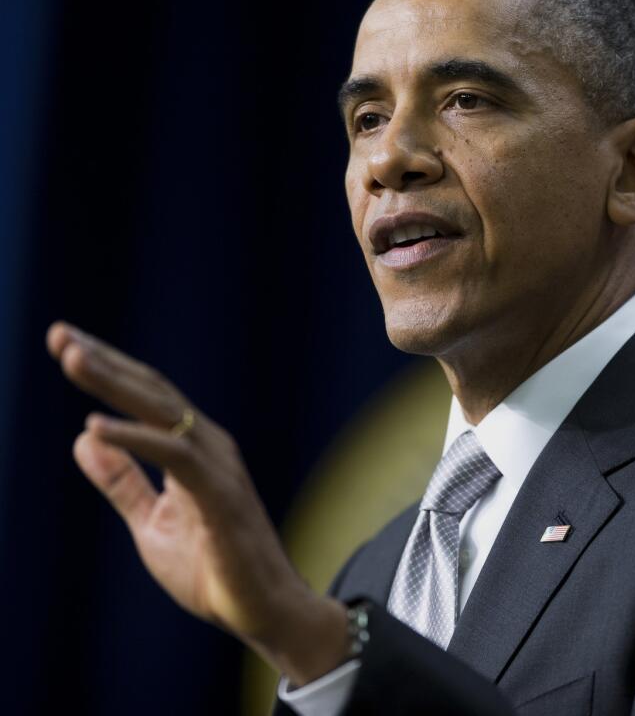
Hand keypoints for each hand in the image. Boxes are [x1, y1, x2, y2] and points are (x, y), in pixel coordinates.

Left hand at [47, 320, 349, 684]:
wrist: (264, 609)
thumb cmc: (215, 568)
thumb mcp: (152, 523)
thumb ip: (122, 482)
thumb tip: (84, 439)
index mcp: (194, 449)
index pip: (147, 398)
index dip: (108, 369)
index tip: (65, 342)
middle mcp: (208, 446)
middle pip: (152, 391)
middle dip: (105, 361)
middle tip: (60, 335)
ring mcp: (218, 467)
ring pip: (162, 411)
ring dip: (115, 383)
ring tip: (72, 358)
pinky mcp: (220, 494)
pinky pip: (173, 457)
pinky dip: (134, 439)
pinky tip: (95, 427)